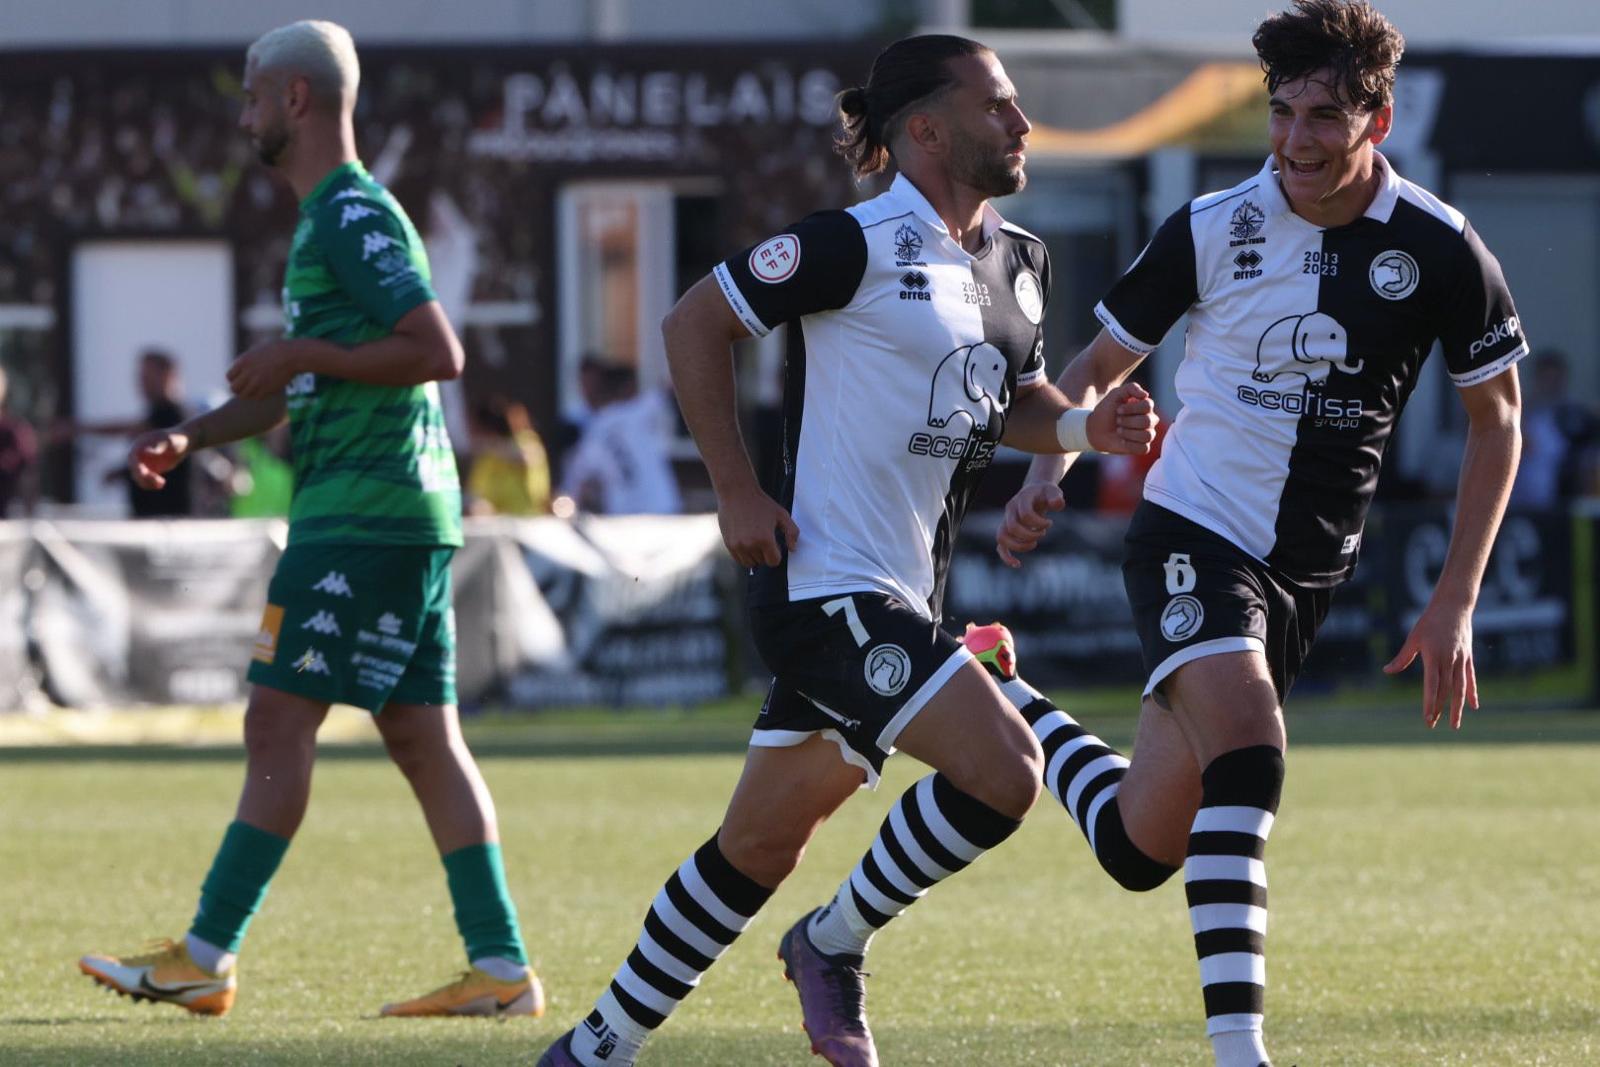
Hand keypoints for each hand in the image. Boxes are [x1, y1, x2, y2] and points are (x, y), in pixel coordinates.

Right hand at [128, 429, 190, 489]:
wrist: (182, 442)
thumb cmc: (175, 439)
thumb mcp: (168, 441)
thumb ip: (158, 446)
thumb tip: (146, 452)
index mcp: (139, 446)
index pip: (133, 459)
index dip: (137, 467)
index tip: (145, 473)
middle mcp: (138, 455)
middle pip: (135, 470)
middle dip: (144, 477)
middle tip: (158, 481)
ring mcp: (144, 463)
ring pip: (140, 477)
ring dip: (148, 483)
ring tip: (161, 483)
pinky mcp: (150, 470)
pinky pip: (147, 480)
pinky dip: (151, 484)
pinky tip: (161, 485)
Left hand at [227, 340, 303, 398]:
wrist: (292, 355)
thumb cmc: (278, 348)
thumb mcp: (258, 349)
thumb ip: (248, 358)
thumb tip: (243, 364)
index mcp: (243, 361)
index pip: (229, 377)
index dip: (234, 379)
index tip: (241, 379)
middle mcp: (248, 372)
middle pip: (234, 388)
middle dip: (239, 389)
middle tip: (245, 388)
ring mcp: (257, 382)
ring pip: (244, 395)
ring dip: (248, 394)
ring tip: (254, 391)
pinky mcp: (267, 389)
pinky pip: (257, 397)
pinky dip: (258, 396)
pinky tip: (264, 391)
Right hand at [717, 484, 798, 567]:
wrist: (737, 493)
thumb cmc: (761, 503)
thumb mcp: (782, 514)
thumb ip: (792, 532)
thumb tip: (793, 549)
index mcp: (765, 539)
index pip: (773, 561)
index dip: (777, 553)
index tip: (775, 543)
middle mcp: (750, 545)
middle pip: (762, 562)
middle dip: (766, 553)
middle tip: (764, 538)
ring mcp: (738, 545)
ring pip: (750, 563)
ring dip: (755, 555)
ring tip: (755, 540)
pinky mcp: (729, 544)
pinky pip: (739, 559)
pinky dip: (744, 555)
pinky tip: (747, 541)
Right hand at [997, 482, 1063, 567]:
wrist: (1035, 492)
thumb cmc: (1045, 493)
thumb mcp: (1053, 491)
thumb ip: (1056, 497)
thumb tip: (1057, 505)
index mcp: (1021, 500)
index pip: (1026, 515)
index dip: (1039, 523)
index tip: (1050, 523)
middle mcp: (1010, 510)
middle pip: (1012, 528)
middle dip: (1030, 535)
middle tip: (1043, 533)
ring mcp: (1006, 520)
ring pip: (1002, 538)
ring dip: (1019, 546)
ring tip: (1034, 544)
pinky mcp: (1007, 530)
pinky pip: (1000, 546)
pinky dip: (1006, 557)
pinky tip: (1017, 564)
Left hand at [1087, 382, 1157, 454]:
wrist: (1095, 429)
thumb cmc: (1107, 410)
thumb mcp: (1115, 394)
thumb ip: (1131, 388)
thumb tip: (1146, 395)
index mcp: (1146, 406)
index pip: (1148, 405)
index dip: (1131, 409)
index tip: (1118, 410)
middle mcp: (1150, 420)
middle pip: (1147, 421)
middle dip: (1128, 421)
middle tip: (1117, 421)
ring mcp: (1148, 434)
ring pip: (1147, 435)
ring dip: (1128, 433)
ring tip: (1119, 431)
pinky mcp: (1143, 447)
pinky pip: (1144, 448)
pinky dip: (1130, 445)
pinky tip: (1121, 441)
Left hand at [1382, 599, 1476, 728]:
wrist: (1454, 606)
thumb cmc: (1430, 621)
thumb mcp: (1413, 638)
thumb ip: (1402, 657)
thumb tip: (1387, 671)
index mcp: (1434, 657)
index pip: (1432, 685)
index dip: (1429, 702)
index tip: (1427, 718)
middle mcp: (1450, 661)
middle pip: (1445, 690)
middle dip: (1439, 709)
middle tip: (1432, 724)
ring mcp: (1461, 660)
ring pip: (1460, 688)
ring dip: (1457, 707)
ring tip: (1455, 725)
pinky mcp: (1468, 658)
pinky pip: (1470, 679)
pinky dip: (1472, 693)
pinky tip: (1474, 706)